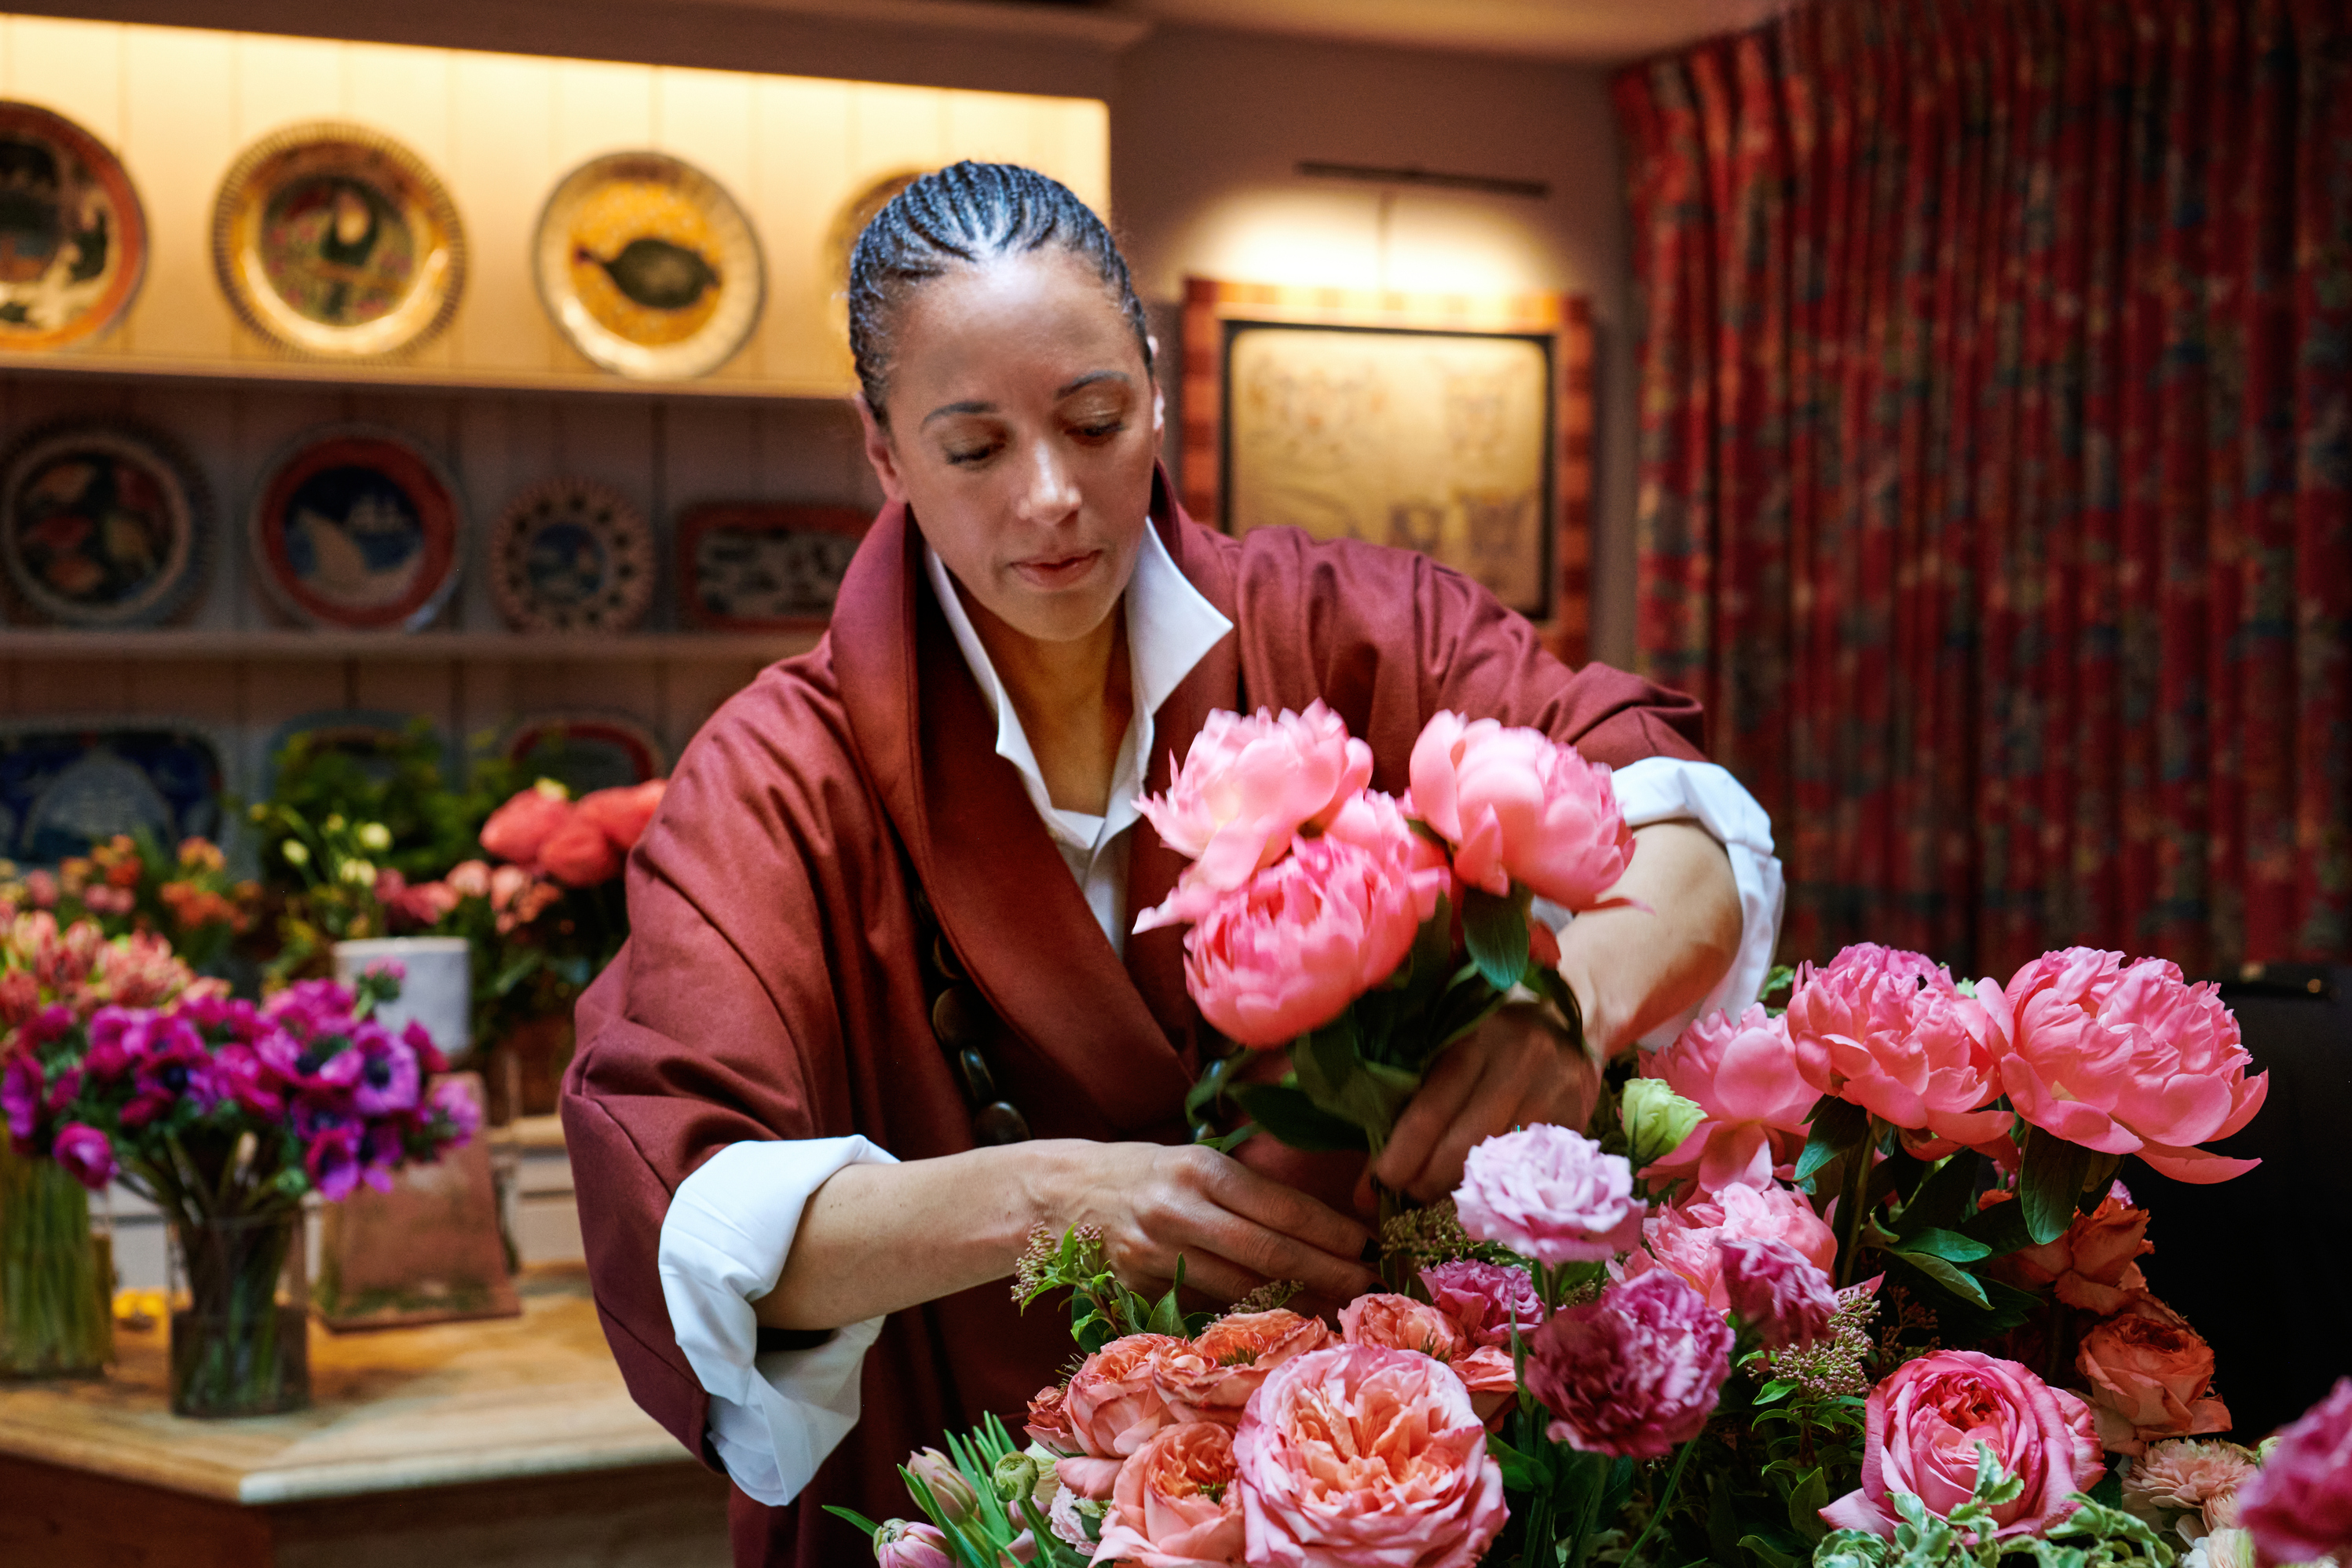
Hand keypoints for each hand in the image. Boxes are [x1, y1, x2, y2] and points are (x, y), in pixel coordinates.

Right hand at [1068, 1142, 1377, 1305]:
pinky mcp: (1142, 1292)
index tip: (1367, 1244)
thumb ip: (1245, 1190)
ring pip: (1241, 1289)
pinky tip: (1282, 1324)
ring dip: (1296, 1303)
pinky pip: (1207, 1308)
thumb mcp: (1191, 1161)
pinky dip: (1249, 1317)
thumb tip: (1316, 1223)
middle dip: (1326, 1272)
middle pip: (1268, 1253)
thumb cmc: (1143, 1174)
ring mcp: (1158, 1257)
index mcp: (1199, 1170)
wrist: (1061, 1197)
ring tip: (1337, 1308)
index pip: (1279, 1206)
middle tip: (1368, 1285)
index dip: (1328, 1230)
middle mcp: (1180, 1212)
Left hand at [1366, 1003, 1599, 1204]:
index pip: (1432, 1109)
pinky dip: (1499, 1183)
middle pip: (1465, 1145)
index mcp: (1475, 1038)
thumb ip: (1420, 1089)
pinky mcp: (1577, 1117)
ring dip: (1461, 1189)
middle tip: (1406, 1194)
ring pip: (1498, 1162)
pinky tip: (1480, 1187)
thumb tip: (1375, 1161)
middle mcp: (1519, 1062)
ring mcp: (1553, 1091)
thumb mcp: (1456, 1040)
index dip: (1403, 1153)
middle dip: (1427, 1181)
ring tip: (1435, 1194)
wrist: (1574, 1013)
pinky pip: (1529, 1166)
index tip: (1381, 1180)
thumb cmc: (1495, 1031)